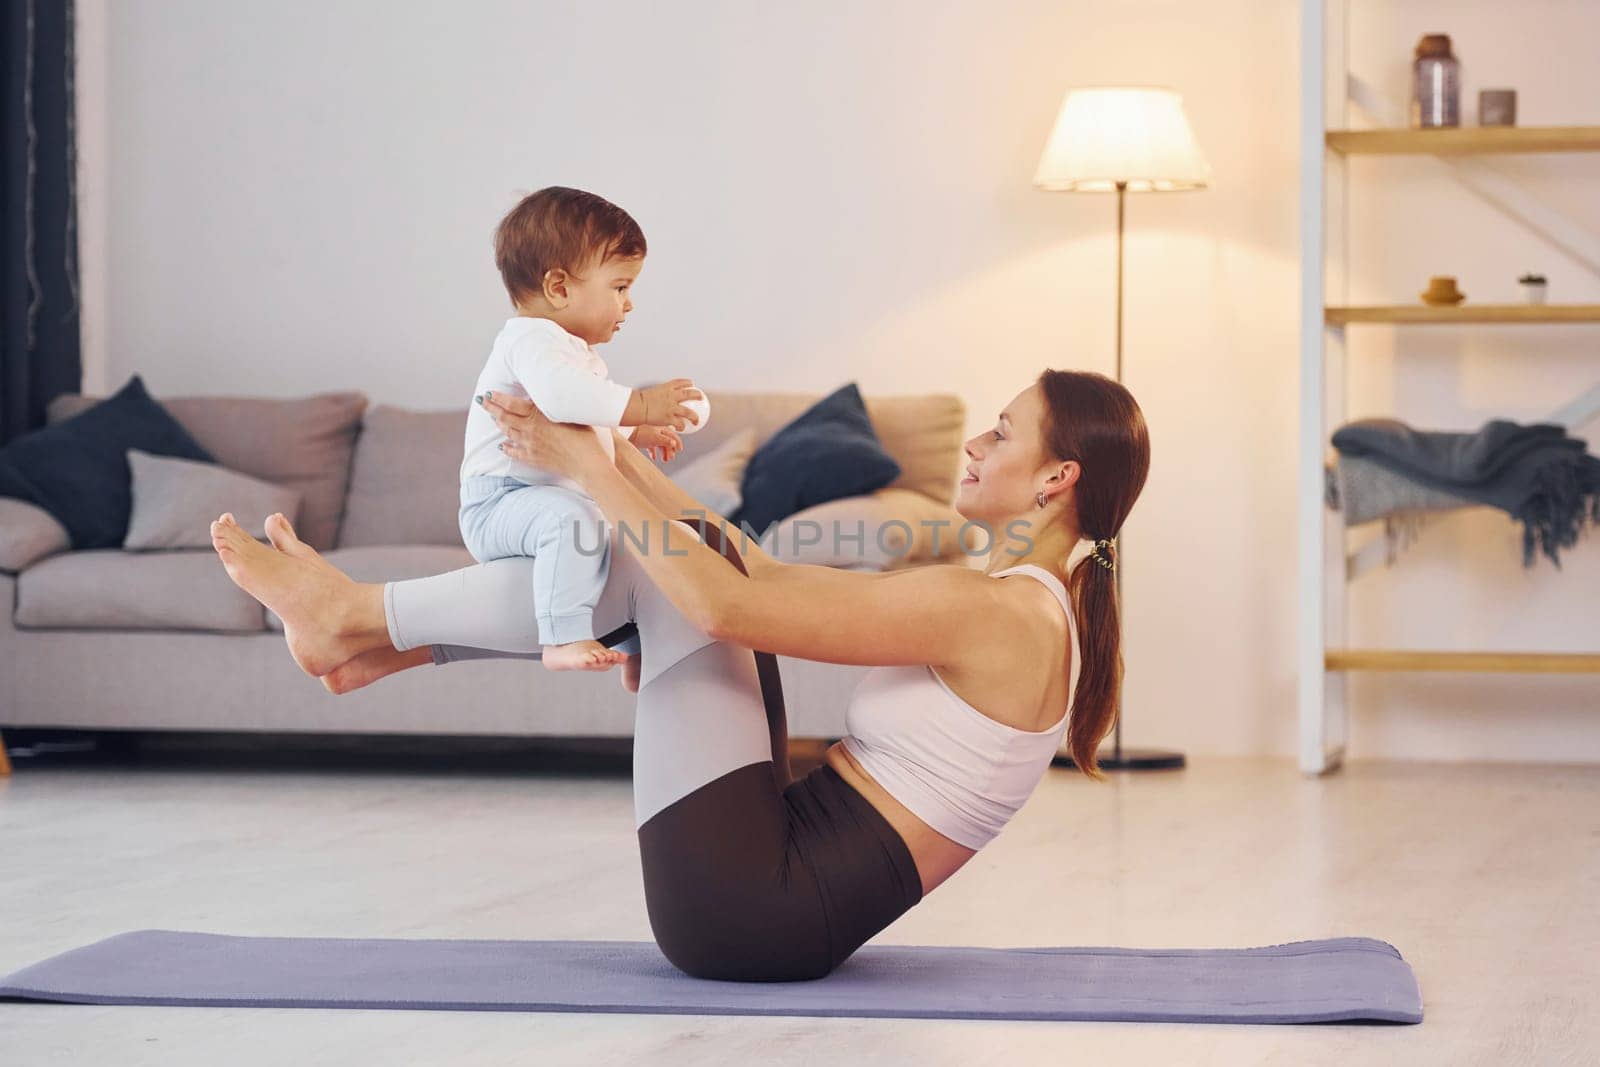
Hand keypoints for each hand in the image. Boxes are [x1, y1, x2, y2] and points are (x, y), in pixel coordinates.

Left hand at [480, 390, 609, 480]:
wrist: (586, 463)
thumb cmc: (584, 435)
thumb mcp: (570, 414)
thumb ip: (554, 406)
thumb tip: (545, 397)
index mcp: (538, 415)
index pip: (511, 404)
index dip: (498, 398)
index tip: (489, 393)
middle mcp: (530, 429)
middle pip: (504, 417)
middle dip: (490, 408)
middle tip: (481, 401)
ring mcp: (529, 445)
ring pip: (507, 432)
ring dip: (498, 424)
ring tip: (493, 418)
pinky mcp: (533, 458)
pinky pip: (514, 452)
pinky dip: (506, 448)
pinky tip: (502, 445)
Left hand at [631, 424, 683, 461]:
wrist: (625, 433)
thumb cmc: (640, 433)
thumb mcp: (656, 438)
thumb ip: (666, 441)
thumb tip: (674, 444)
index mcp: (662, 428)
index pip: (673, 435)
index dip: (678, 443)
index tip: (679, 450)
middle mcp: (657, 431)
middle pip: (667, 441)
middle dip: (670, 450)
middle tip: (670, 458)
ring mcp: (650, 435)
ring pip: (660, 444)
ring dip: (664, 452)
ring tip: (664, 460)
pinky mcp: (643, 440)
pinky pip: (651, 447)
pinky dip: (654, 452)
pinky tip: (654, 458)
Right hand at [639, 379, 704, 431]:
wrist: (636, 407)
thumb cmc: (637, 402)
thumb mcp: (647, 395)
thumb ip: (654, 397)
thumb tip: (652, 401)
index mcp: (665, 388)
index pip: (679, 383)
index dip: (687, 382)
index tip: (691, 383)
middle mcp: (671, 396)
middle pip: (688, 394)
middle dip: (696, 395)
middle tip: (701, 397)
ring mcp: (671, 407)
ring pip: (688, 412)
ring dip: (694, 417)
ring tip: (697, 420)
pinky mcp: (669, 418)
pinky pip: (679, 423)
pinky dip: (681, 426)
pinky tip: (681, 429)